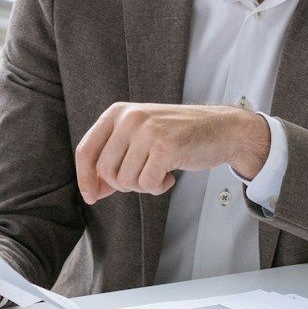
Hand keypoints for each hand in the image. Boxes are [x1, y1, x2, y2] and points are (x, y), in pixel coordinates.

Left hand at [75, 102, 270, 203]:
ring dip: (143, 186)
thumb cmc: (180, 135)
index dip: (85, 178)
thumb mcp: (140, 137)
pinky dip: (158, 187)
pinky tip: (170, 176)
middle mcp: (130, 118)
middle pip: (105, 171)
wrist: (222, 128)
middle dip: (123, 184)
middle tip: (144, 177)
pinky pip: (147, 185)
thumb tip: (92, 190)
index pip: (86, 150)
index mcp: (118, 112)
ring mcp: (148, 131)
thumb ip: (115, 158)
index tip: (92, 196)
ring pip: (125, 181)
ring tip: (160, 172)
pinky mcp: (165, 147)